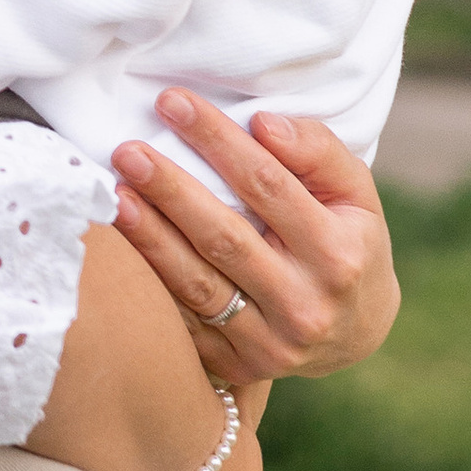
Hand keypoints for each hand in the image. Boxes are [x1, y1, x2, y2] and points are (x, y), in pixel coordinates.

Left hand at [109, 91, 399, 388]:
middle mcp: (305, 306)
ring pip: (196, 285)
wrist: (355, 331)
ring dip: (149, 238)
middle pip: (224, 238)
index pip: (268, 186)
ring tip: (114, 195)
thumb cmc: (348, 239)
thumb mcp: (354, 193)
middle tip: (127, 151)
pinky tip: (119, 250)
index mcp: (339, 256)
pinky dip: (150, 283)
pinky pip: (184, 321)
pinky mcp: (238, 367)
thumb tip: (264, 123)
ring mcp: (271, 346)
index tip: (172, 103)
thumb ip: (318, 151)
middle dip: (170, 191)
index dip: (217, 141)